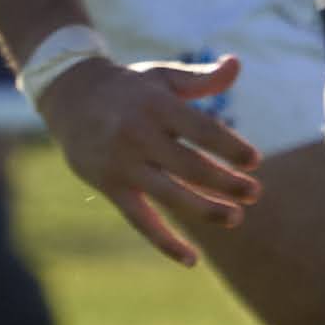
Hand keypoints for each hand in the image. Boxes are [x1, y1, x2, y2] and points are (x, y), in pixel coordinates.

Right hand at [33, 50, 260, 267]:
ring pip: (169, 196)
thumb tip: (237, 64)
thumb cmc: (130, 86)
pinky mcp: (110, 186)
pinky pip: (140, 220)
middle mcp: (139, 136)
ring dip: (205, 210)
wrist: (70, 95)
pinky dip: (164, 242)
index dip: (229, 147)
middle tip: (254, 193)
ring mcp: (123, 164)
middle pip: (189, 166)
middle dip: (225, 183)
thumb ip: (202, 78)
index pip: (201, 130)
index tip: (254, 161)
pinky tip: (191, 259)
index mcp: (158, 106)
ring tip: (235, 218)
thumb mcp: (163, 76)